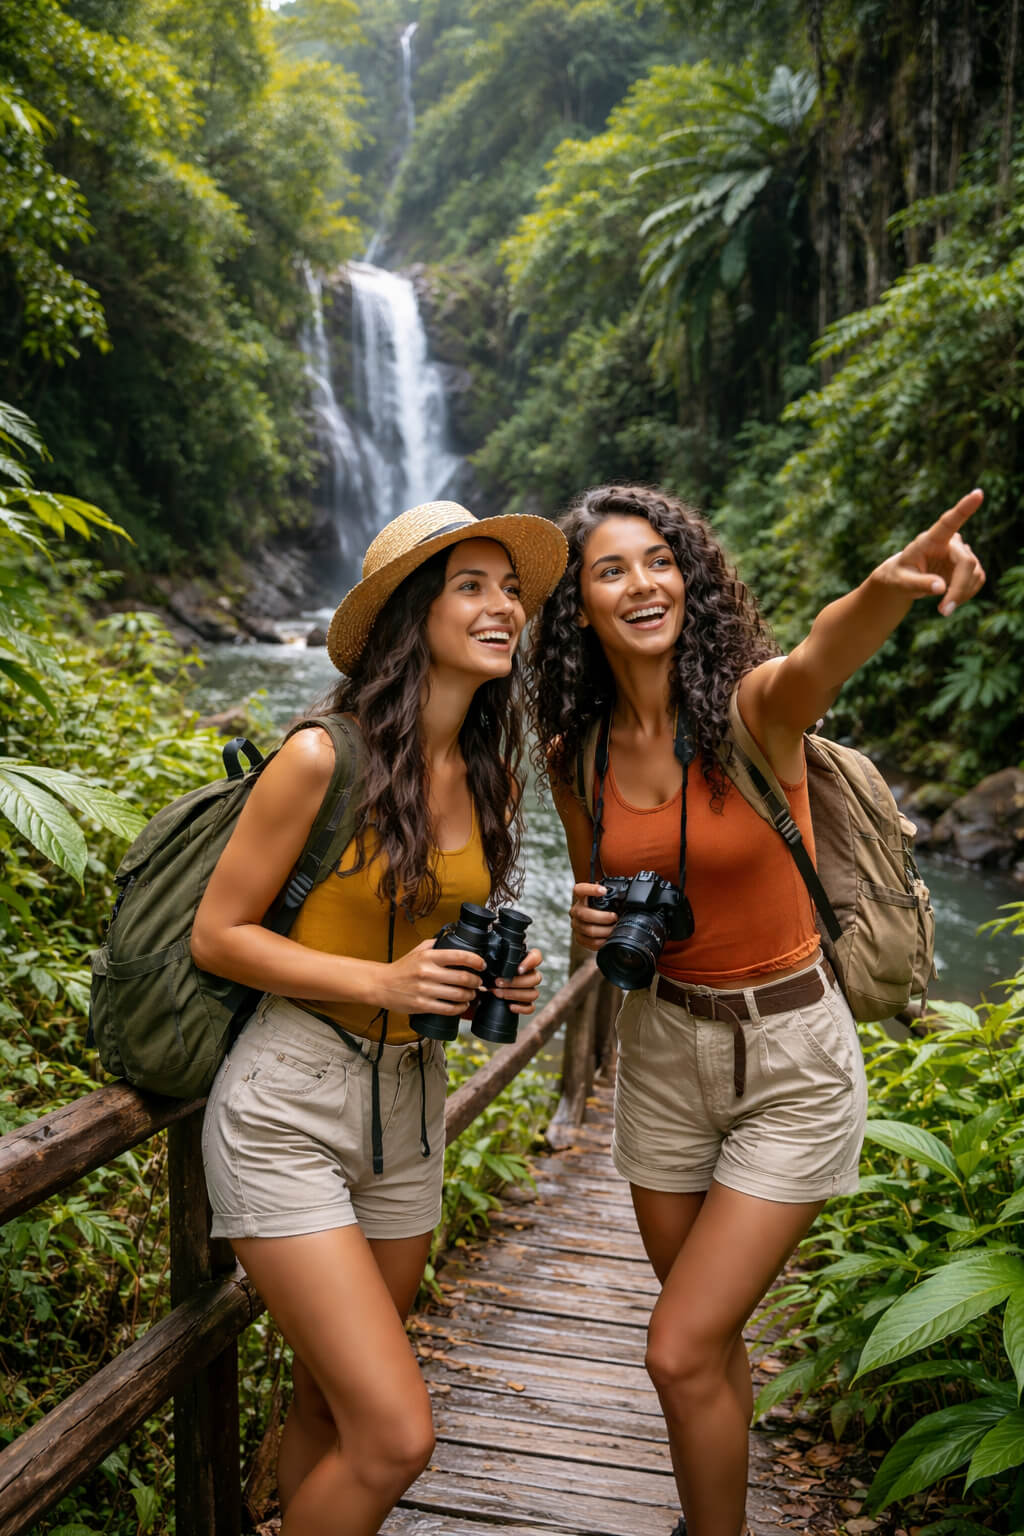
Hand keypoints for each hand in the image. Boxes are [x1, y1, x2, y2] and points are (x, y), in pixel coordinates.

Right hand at [379, 940, 485, 1016]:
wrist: (381, 984)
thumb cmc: (401, 968)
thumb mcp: (417, 951)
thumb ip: (435, 945)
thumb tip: (455, 941)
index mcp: (428, 956)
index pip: (460, 956)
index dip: (476, 961)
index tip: (482, 965)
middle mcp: (427, 972)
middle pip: (463, 978)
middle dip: (476, 981)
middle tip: (478, 982)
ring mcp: (425, 990)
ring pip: (458, 995)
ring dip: (470, 995)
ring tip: (472, 994)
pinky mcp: (422, 1005)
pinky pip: (448, 1009)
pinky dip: (460, 1008)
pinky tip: (462, 1005)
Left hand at [490, 946, 543, 1015]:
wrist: (482, 989)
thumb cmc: (487, 973)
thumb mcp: (489, 962)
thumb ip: (494, 956)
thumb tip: (489, 956)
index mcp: (523, 961)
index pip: (537, 957)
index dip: (532, 962)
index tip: (518, 969)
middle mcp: (530, 975)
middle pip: (536, 978)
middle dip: (516, 982)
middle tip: (498, 982)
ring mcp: (530, 990)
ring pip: (534, 994)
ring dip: (515, 994)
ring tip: (498, 993)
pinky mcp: (526, 1003)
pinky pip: (530, 1008)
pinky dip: (521, 1008)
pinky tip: (509, 1006)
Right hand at [570, 881, 616, 951]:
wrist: (595, 924)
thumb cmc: (603, 909)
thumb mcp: (606, 900)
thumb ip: (613, 896)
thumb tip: (633, 895)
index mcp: (582, 898)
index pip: (579, 890)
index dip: (589, 889)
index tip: (603, 891)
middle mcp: (576, 911)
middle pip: (583, 914)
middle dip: (602, 917)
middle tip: (615, 917)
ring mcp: (576, 925)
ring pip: (588, 930)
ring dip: (605, 930)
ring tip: (615, 928)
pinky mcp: (580, 938)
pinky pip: (591, 942)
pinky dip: (602, 941)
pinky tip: (609, 937)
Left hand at [877, 489, 985, 615]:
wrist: (903, 580)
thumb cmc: (897, 576)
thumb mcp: (900, 582)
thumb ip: (918, 584)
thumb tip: (940, 588)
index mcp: (930, 540)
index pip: (948, 522)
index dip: (964, 508)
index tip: (977, 494)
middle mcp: (949, 543)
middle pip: (966, 562)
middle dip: (958, 588)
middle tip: (944, 611)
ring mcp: (961, 554)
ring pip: (974, 574)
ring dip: (961, 595)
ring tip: (942, 608)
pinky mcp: (968, 567)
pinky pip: (977, 581)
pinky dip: (965, 595)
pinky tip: (951, 600)